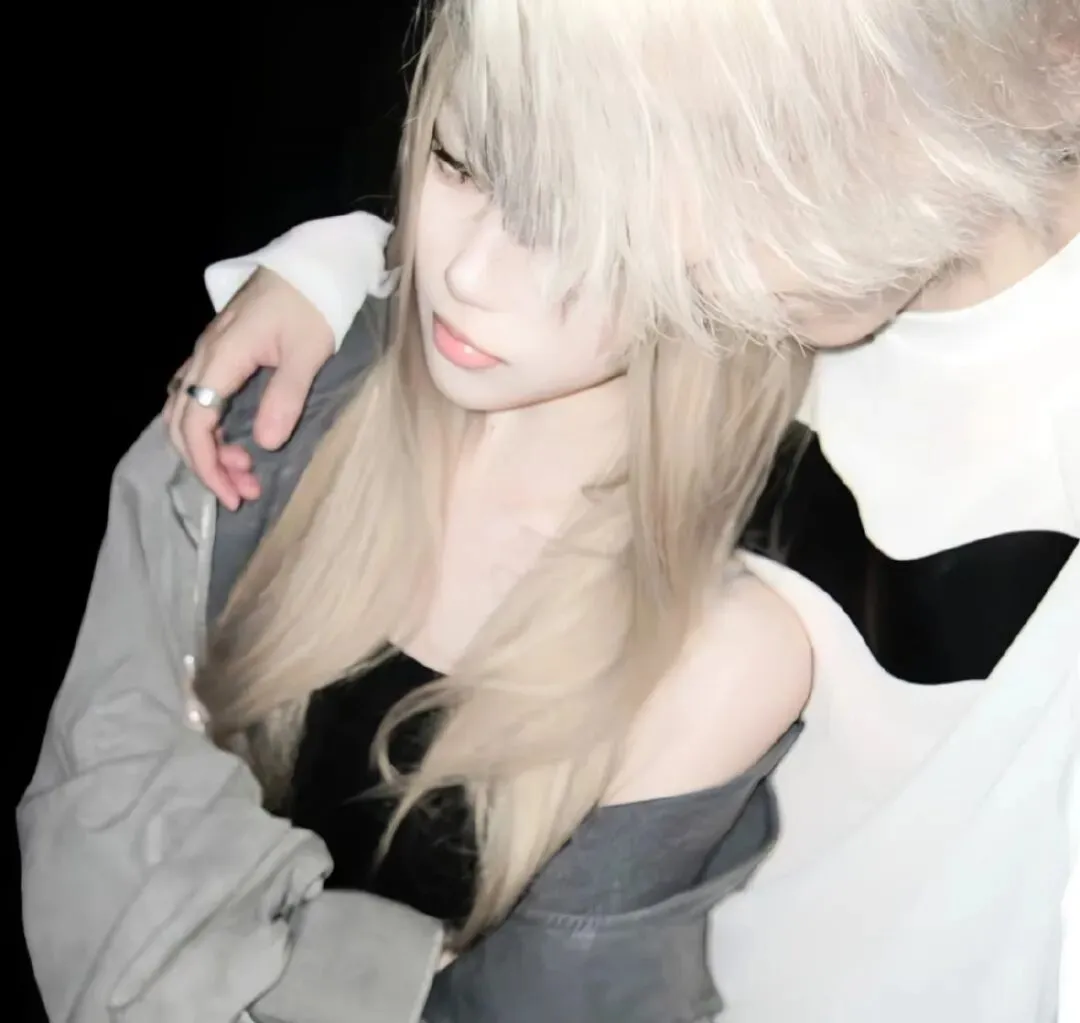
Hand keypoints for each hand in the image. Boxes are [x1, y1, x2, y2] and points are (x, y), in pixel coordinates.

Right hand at [164, 267, 333, 509]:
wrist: (313, 262)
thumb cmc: (314, 302)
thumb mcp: (309, 352)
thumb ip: (285, 397)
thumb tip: (263, 444)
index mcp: (223, 356)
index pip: (195, 422)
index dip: (208, 465)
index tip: (234, 494)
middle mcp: (205, 355)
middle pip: (180, 421)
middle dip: (207, 464)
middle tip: (244, 491)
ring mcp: (208, 351)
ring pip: (186, 409)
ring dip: (208, 447)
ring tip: (245, 471)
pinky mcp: (220, 351)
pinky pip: (198, 395)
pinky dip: (209, 427)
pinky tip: (233, 442)